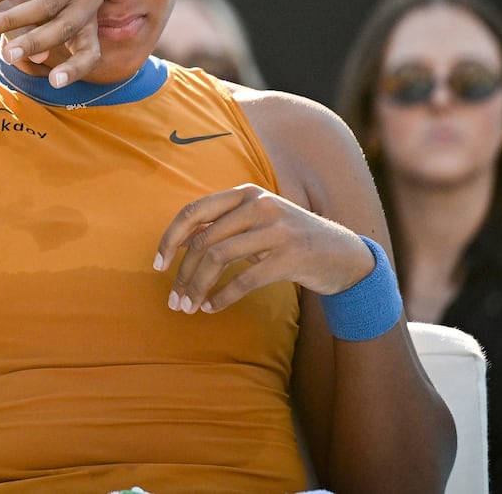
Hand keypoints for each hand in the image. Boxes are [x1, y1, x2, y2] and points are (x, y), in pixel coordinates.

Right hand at [0, 0, 102, 85]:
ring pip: (44, 6)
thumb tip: (38, 60)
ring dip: (7, 21)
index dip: (75, 69)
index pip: (89, 51)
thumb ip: (29, 39)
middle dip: (34, 43)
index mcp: (86, 21)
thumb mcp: (20, 24)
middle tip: (7, 56)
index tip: (54, 82)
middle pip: (66, 27)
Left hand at [153, 184, 373, 313]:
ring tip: (188, 307)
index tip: (157, 265)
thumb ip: (223, 226)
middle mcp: (259, 205)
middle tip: (173, 300)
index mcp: (246, 193)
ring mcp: (276, 230)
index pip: (194, 211)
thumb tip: (180, 242)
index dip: (170, 238)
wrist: (343, 255)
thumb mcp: (258, 223)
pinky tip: (213, 308)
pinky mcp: (289, 257)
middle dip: (182, 274)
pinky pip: (244, 279)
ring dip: (198, 288)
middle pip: (203, 241)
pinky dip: (222, 296)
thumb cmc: (290, 240)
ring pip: (219, 260)